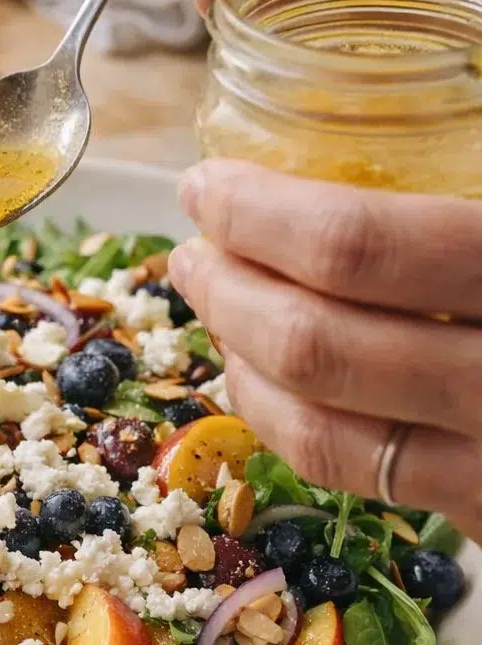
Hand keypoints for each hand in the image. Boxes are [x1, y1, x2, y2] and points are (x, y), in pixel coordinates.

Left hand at [167, 162, 481, 540]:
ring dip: (238, 360)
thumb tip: (359, 138)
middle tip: (191, 250)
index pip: (354, 249)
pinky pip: (350, 473)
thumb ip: (455, 191)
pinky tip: (260, 375)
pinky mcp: (478, 506)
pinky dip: (281, 420)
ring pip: (316, 425)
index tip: (206, 185)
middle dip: (226, 290)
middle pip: (312, 343)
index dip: (256, 215)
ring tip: (211, 304)